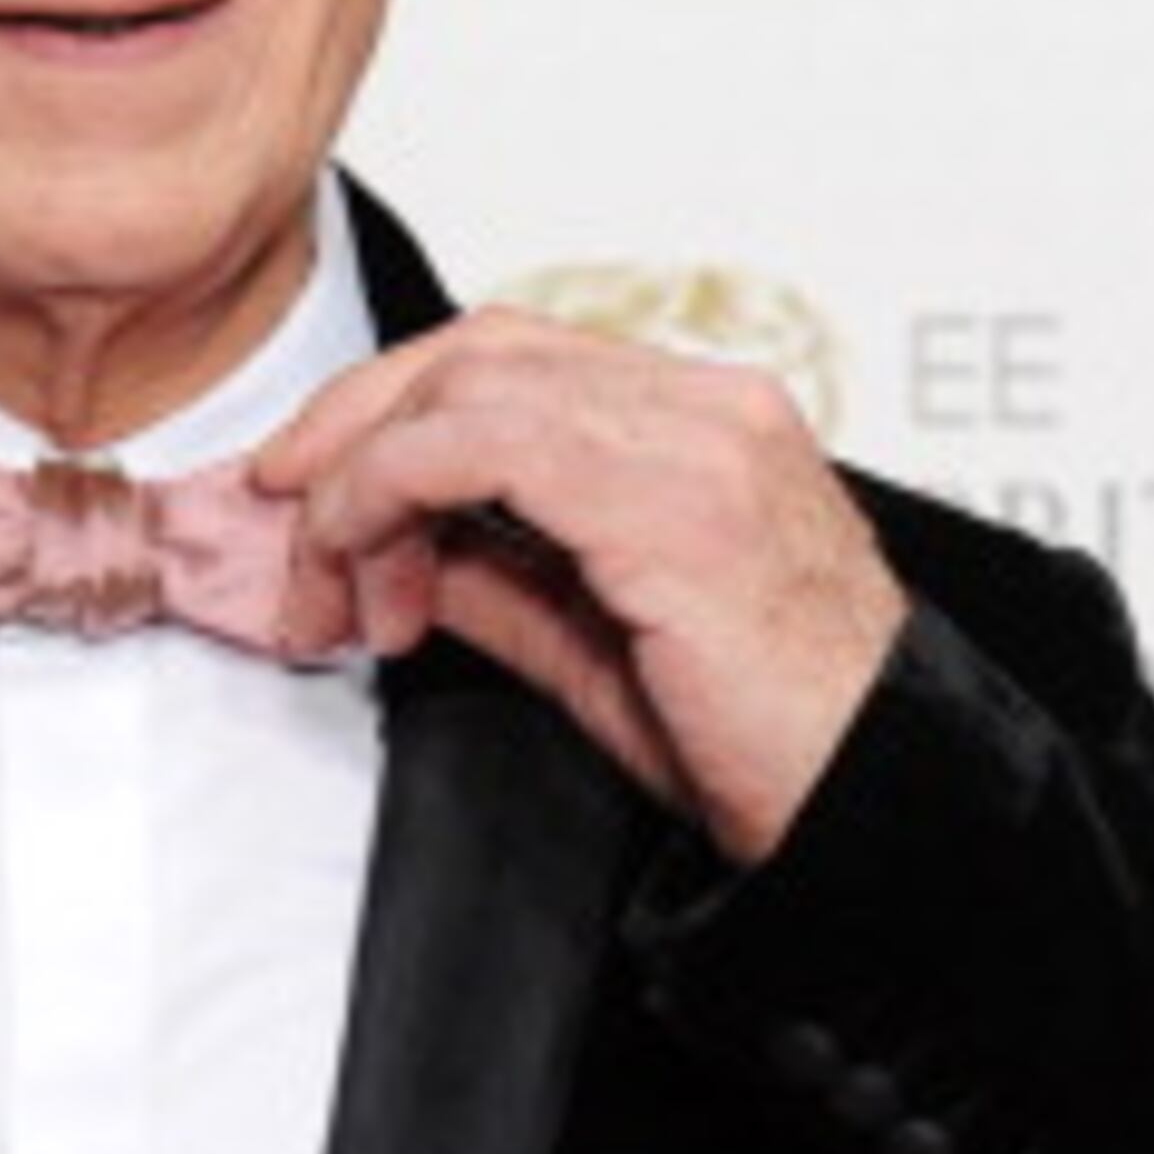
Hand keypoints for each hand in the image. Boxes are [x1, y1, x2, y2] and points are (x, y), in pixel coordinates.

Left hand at [255, 309, 908, 864]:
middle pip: (477, 349)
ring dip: (361, 478)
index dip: (391, 411)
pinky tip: (371, 575)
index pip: (514, 361)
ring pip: (468, 386)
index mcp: (703, 423)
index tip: (311, 491)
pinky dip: (392, 496)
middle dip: (351, 426)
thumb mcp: (592, 648)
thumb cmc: (772, 742)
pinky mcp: (667, 502)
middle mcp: (704, 407)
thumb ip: (498, 581)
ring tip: (328, 581)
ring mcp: (693, 440)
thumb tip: (395, 552)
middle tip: (281, 520)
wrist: (871, 804)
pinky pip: (481, 447)